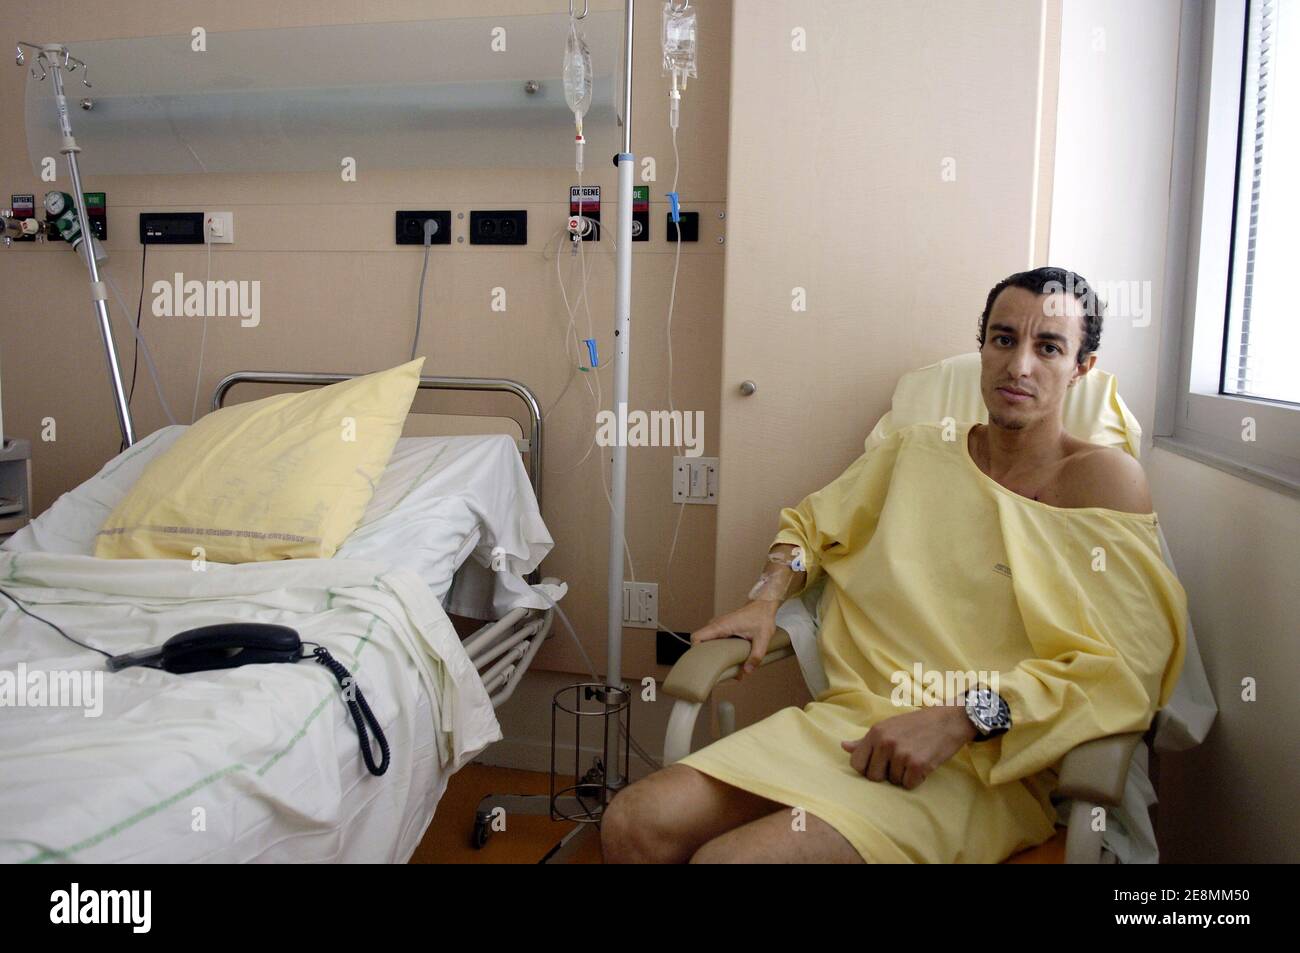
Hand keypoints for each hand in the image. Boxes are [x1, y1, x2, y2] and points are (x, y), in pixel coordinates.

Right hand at [691, 600, 779, 679]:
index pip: (697, 637)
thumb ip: (756, 655)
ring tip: (723, 668)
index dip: (695, 651)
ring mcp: (718, 627)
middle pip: (700, 644)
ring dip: (713, 655)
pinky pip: (714, 641)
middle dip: (705, 658)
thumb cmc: (761, 617)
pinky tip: (729, 661)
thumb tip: (747, 671)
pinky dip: (718, 651)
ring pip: (707, 643)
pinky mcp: (722, 630)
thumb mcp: (762, 638)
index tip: (702, 663)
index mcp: (721, 626)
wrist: (763, 606)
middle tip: (715, 670)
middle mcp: (716, 626)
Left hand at [841, 706, 976, 789]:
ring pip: (893, 781)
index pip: (856, 763)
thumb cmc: (917, 724)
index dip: (867, 769)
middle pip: (873, 777)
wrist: (948, 720)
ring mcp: (901, 754)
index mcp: (875, 733)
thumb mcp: (888, 727)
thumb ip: (865, 740)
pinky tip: (923, 764)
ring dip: (904, 775)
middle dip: (886, 775)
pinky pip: (909, 785)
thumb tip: (843, 746)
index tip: (879, 765)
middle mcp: (885, 742)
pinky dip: (917, 779)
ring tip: (914, 758)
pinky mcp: (917, 765)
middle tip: (899, 762)